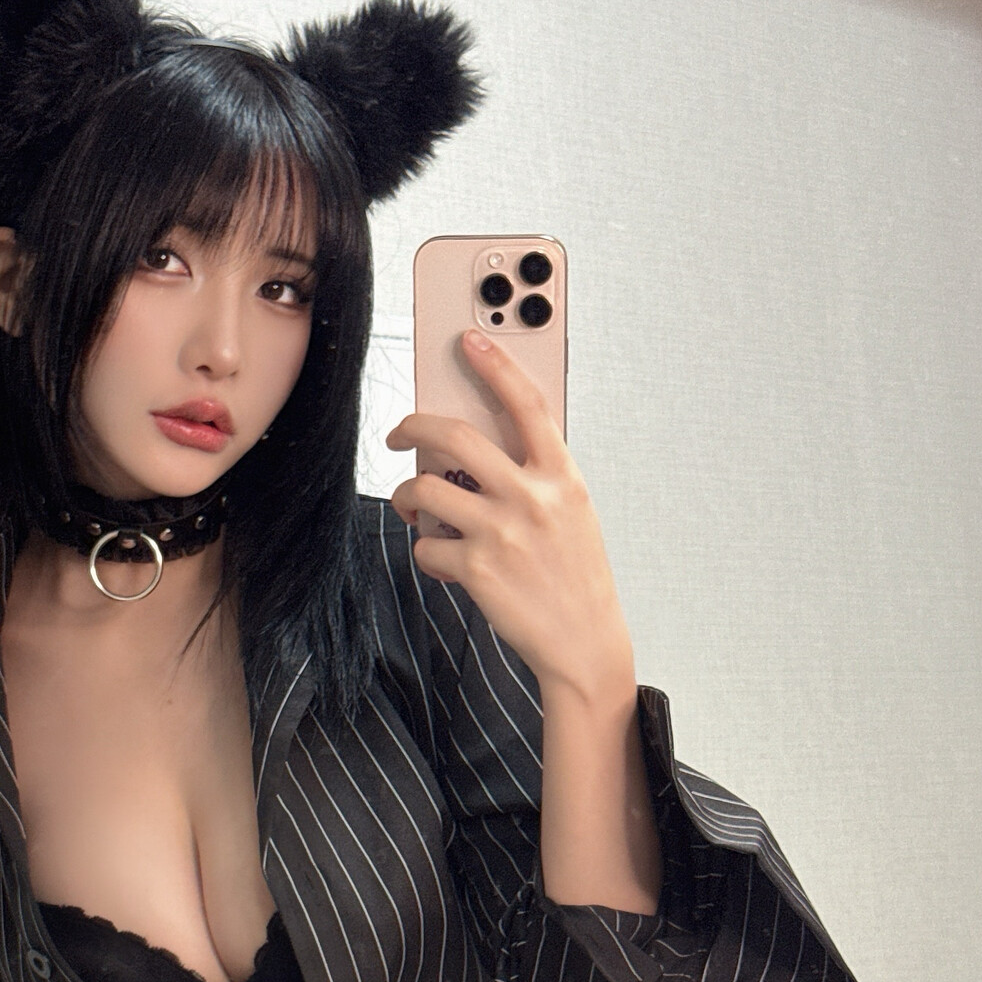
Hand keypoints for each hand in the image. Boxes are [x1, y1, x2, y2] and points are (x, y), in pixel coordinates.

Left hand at [386, 329, 634, 706]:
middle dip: (412, 425)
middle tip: (398, 433)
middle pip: (454, 436)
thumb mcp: (572, 512)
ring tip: (412, 505)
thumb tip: (476, 447)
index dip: (496, 365)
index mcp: (561, 476)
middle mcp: (531, 497)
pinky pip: (426, 544)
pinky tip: (445, 561)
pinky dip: (427, 550)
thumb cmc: (575, 575)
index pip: (528, 404)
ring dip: (406, 495)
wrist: (583, 642)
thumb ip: (534, 474)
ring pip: (425, 489)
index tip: (469, 339)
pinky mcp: (475, 568)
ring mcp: (501, 531)